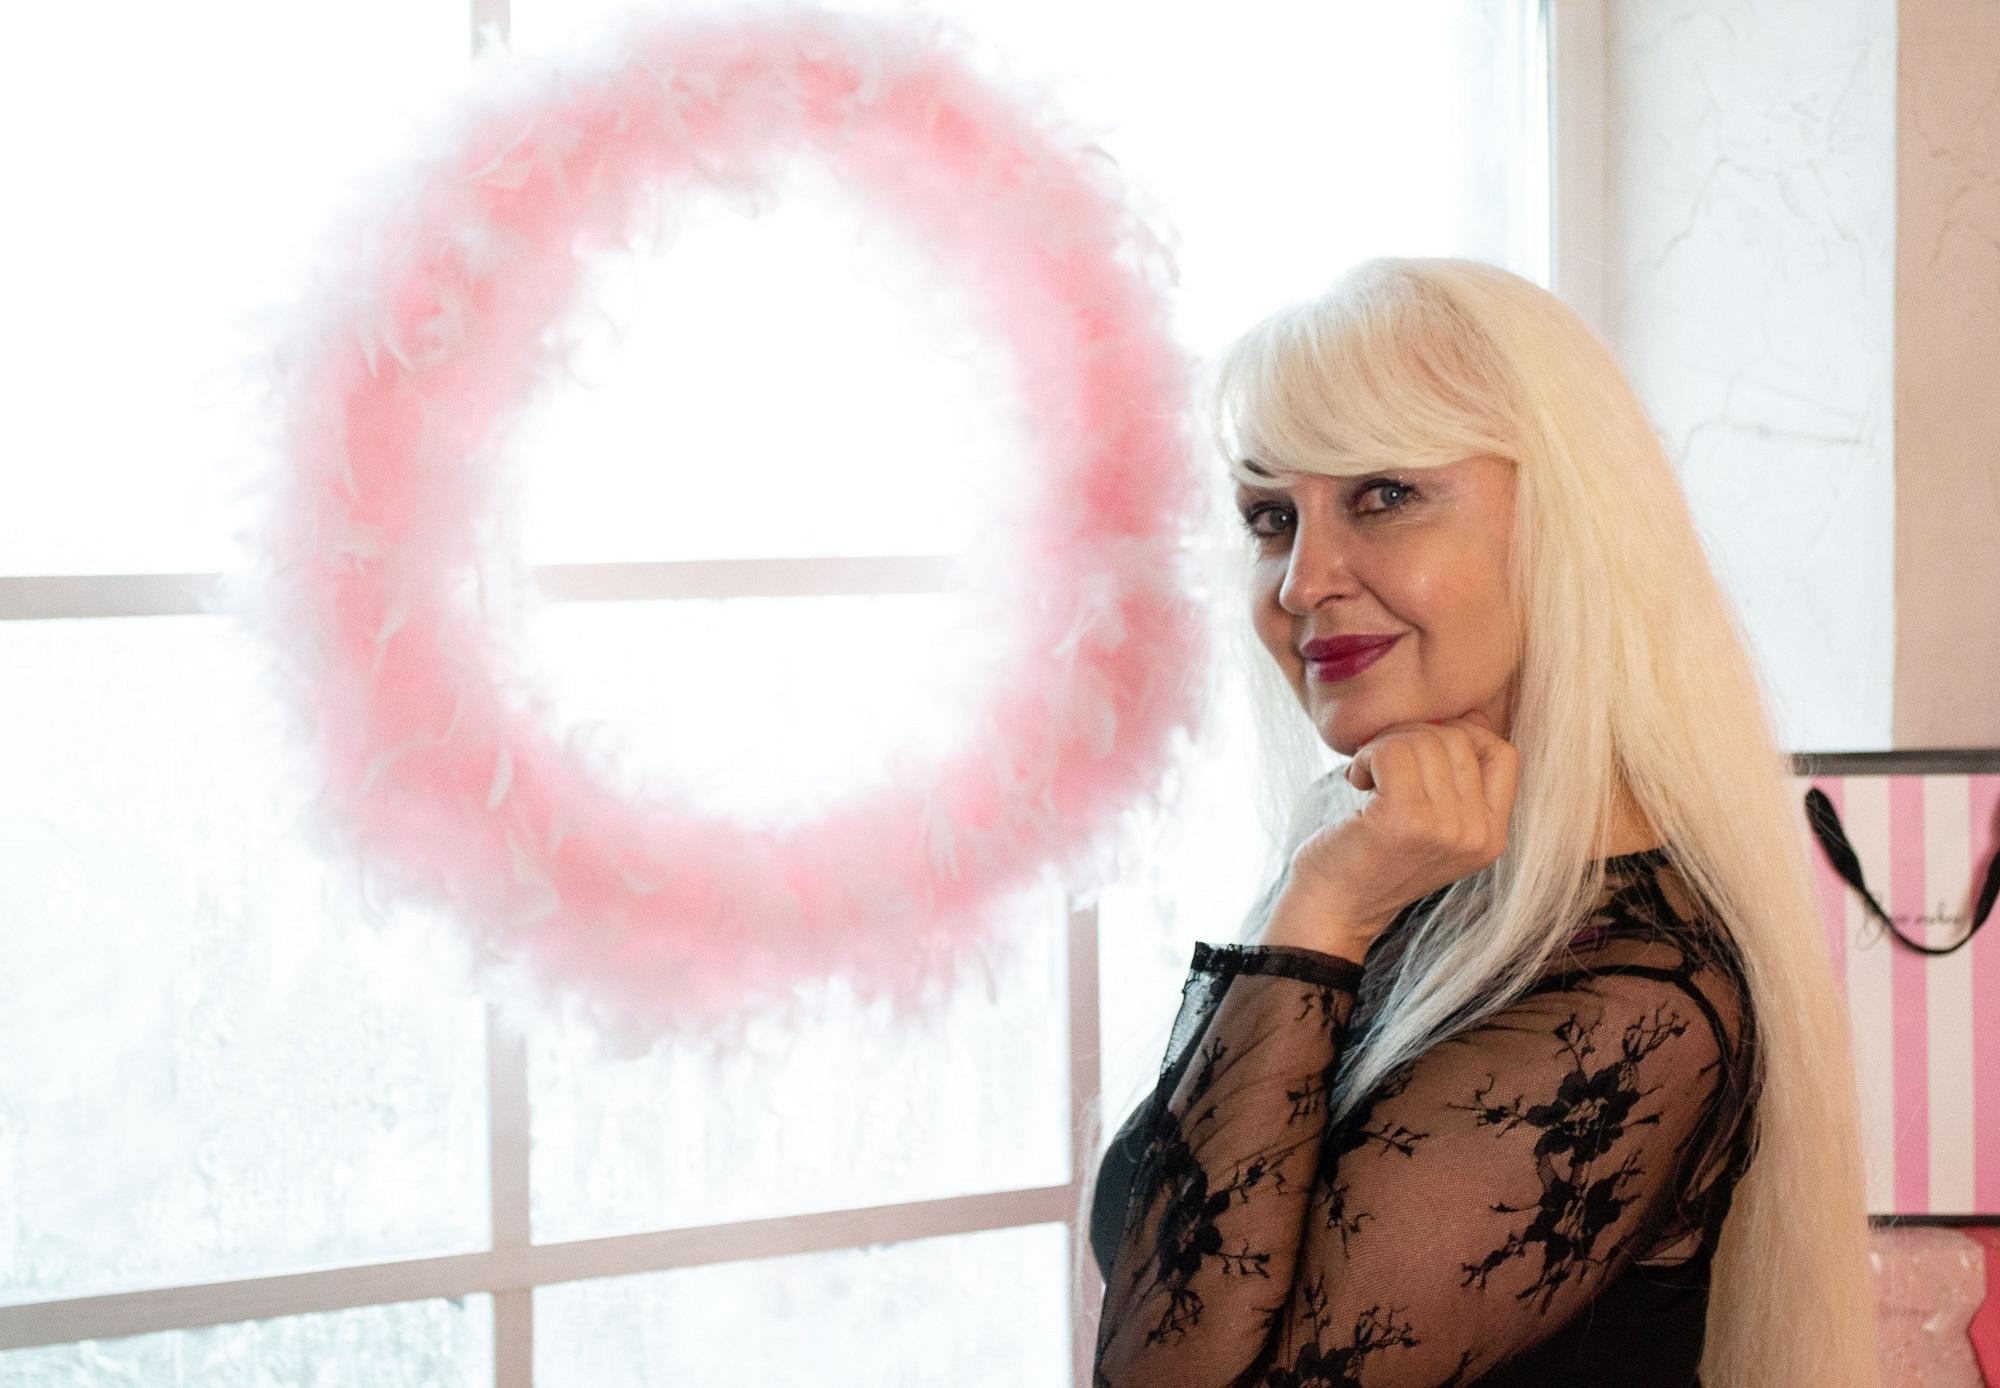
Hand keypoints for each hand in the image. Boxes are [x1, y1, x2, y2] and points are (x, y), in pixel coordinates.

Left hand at [1273, 709, 1519, 954]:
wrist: (1333, 907)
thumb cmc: (1374, 855)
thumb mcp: (1433, 820)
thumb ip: (1458, 775)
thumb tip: (1472, 715)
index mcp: (1493, 835)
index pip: (1502, 753)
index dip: (1462, 735)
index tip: (1421, 750)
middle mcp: (1480, 835)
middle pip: (1458, 740)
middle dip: (1412, 737)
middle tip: (1380, 764)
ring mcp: (1447, 829)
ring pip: (1423, 741)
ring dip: (1384, 746)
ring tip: (1367, 775)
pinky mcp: (1406, 820)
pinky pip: (1393, 751)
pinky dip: (1368, 755)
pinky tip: (1356, 779)